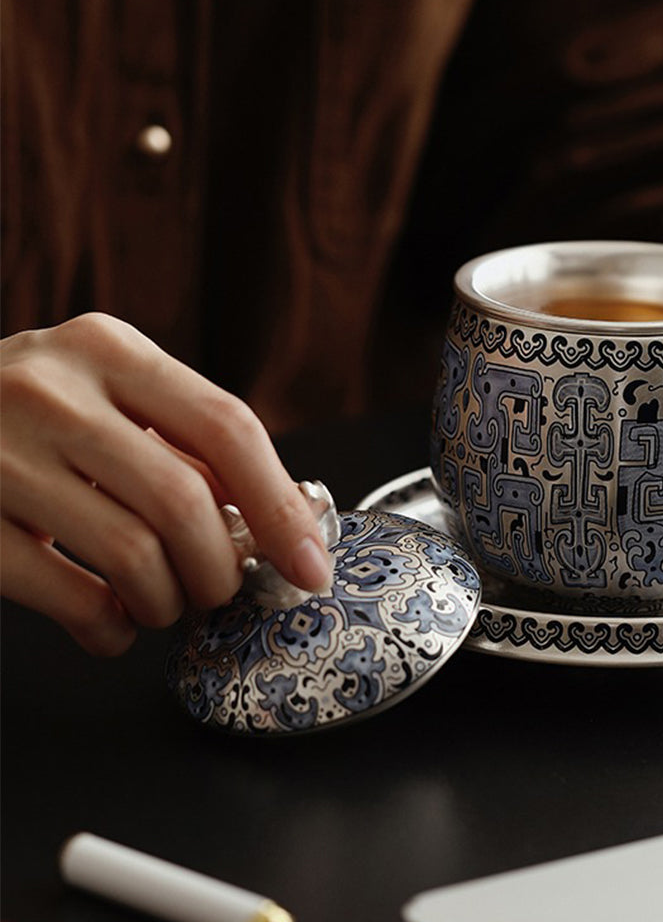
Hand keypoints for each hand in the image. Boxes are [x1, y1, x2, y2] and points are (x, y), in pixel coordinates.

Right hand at [1, 313, 332, 654]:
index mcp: (110, 350)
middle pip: (184, 500)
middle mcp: (53, 390)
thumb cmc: (36, 416)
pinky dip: (108, 627)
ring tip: (164, 604)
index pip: (227, 427)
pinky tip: (111, 626)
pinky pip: (66, 594)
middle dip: (220, 567)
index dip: (280, 506)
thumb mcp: (109, 396)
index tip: (311, 565)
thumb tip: (281, 517)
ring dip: (168, 601)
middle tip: (219, 588)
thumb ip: (184, 442)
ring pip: (132, 553)